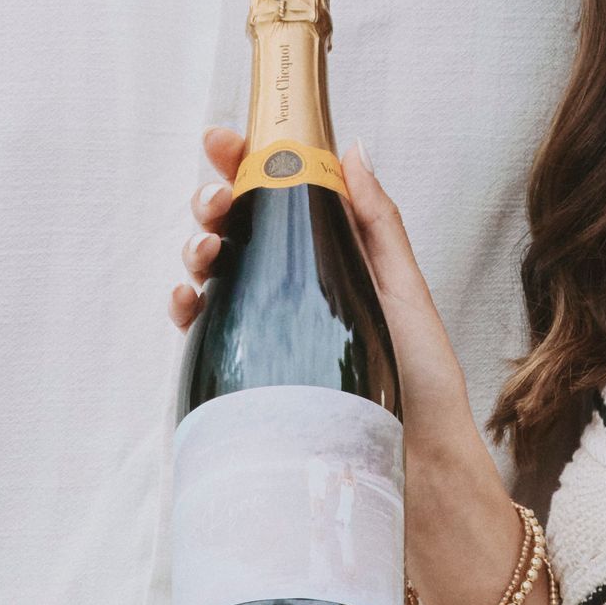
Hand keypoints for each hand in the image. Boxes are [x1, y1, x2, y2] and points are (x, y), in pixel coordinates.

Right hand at [171, 135, 481, 447]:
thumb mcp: (403, 288)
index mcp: (330, 254)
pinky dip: (183, 305)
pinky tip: (187, 299)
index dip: (246, 162)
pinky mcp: (248, 369)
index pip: (281, 195)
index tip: (224, 140)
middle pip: (237, 226)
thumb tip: (352, 147)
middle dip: (214, 200)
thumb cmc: (422, 378)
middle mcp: (293, 283)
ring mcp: (267, 324)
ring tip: (207, 249)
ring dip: (196, 246)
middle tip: (217, 201)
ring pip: (213, 270)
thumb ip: (376, 222)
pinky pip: (203, 329)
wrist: (417, 464)